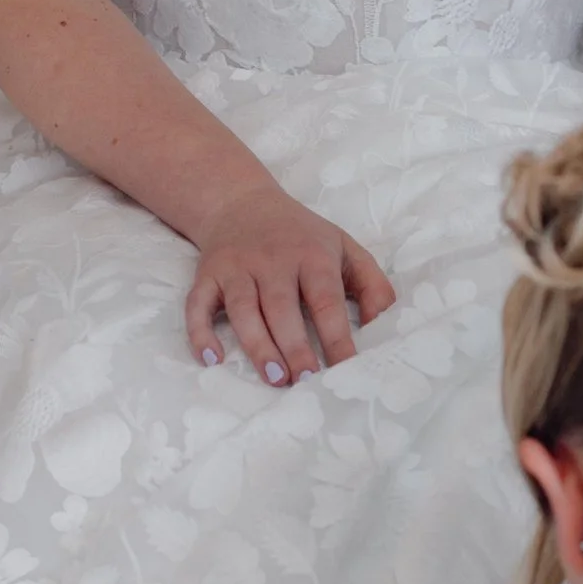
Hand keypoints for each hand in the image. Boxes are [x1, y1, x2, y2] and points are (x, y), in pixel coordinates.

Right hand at [185, 182, 394, 385]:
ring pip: (242, 309)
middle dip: (294, 346)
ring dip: (256, 345)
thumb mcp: (345, 248)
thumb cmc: (302, 236)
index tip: (347, 369)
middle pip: (281, 307)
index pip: (326, 299)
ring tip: (274, 378)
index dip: (337, 336)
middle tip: (306, 381)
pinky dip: (199, 332)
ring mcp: (236, 267)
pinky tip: (211, 359)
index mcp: (312, 254)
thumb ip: (372, 285)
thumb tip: (384, 326)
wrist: (241, 202)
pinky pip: (197, 305)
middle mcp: (272, 260)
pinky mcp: (207, 275)